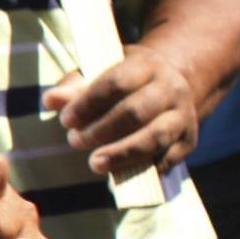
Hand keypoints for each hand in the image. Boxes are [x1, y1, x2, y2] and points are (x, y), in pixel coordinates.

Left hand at [45, 47, 199, 178]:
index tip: (65, 120)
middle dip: (102, 130)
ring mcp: (184, 115)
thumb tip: (50, 100)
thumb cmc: (126, 82)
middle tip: (74, 141)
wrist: (170, 88)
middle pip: (136, 112)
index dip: (89, 103)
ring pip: (155, 137)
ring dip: (122, 154)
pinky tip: (122, 173)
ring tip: (95, 163)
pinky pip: (169, 158)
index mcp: (148, 65)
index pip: (117, 82)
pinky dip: (146, 167)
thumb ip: (75, 87)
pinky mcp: (189, 140)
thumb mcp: (102, 73)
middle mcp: (171, 88)